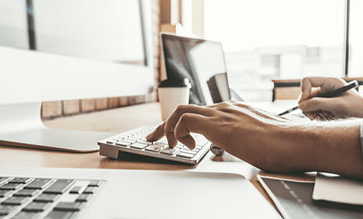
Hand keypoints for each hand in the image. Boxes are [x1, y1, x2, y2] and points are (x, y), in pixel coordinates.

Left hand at [147, 102, 306, 171]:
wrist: (296, 141)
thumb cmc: (282, 144)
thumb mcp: (256, 138)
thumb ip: (243, 137)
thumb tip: (237, 147)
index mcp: (233, 111)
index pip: (200, 112)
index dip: (182, 124)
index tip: (176, 137)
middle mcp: (225, 109)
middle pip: (185, 108)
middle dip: (165, 124)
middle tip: (155, 138)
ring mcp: (221, 114)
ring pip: (182, 110)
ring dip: (167, 128)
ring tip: (168, 145)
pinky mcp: (219, 124)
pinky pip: (185, 120)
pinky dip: (178, 132)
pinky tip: (188, 146)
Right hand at [298, 77, 362, 117]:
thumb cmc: (357, 107)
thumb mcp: (339, 105)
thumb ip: (319, 104)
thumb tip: (301, 106)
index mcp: (329, 82)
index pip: (308, 81)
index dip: (304, 91)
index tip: (304, 104)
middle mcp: (325, 88)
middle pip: (305, 95)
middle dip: (307, 106)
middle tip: (313, 116)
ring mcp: (323, 98)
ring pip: (307, 104)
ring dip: (311, 113)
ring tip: (322, 118)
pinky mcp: (323, 106)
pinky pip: (312, 110)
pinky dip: (315, 116)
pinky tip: (324, 119)